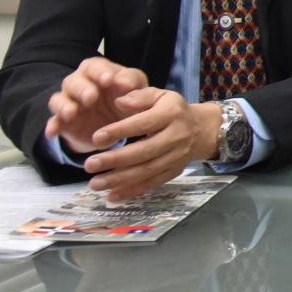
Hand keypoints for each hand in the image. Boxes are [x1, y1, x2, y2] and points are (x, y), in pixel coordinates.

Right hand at [45, 57, 150, 156]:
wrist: (120, 124)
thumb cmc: (129, 97)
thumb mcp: (137, 87)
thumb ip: (132, 82)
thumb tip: (123, 83)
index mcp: (97, 71)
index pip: (94, 66)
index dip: (100, 73)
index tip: (109, 80)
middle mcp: (79, 83)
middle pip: (73, 81)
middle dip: (82, 89)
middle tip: (91, 97)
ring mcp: (69, 102)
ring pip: (59, 99)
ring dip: (64, 105)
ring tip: (71, 113)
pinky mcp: (63, 122)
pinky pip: (54, 122)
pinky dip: (52, 126)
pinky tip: (52, 132)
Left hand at [78, 91, 222, 200]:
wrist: (202, 129)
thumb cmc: (172, 110)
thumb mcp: (160, 95)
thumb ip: (139, 96)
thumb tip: (118, 102)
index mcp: (171, 114)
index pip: (143, 124)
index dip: (120, 131)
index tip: (95, 138)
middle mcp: (176, 137)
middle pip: (144, 151)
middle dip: (115, 160)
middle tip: (89, 165)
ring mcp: (177, 157)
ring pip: (147, 171)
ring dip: (120, 180)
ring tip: (95, 184)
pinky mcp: (174, 172)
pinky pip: (153, 183)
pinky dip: (132, 191)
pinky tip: (112, 196)